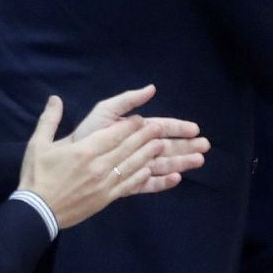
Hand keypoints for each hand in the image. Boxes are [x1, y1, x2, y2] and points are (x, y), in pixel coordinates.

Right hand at [18, 96, 176, 228]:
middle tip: (159, 127)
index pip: (115, 134)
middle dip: (145, 136)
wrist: (37, 212)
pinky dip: (142, 176)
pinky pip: (130, 185)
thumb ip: (49, 120)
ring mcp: (105, 183)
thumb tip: (55, 98)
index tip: (142, 118)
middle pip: (128, 148)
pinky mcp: (106, 198)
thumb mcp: (38, 144)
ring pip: (133, 165)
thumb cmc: (37, 176)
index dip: (131, 125)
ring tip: (161, 145)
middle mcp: (99, 165)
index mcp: (84, 150)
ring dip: (148, 154)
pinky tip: (151, 170)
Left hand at [69, 84, 208, 187]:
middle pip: (167, 147)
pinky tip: (176, 179)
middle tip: (205, 147)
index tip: (195, 129)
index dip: (179, 128)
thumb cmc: (87, 133)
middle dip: (186, 146)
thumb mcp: (106, 110)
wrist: (67, 159)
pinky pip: (148, 183)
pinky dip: (162, 182)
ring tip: (198, 161)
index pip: (162, 127)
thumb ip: (128, 100)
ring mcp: (134, 166)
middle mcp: (137, 148)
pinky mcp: (128, 184)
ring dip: (180, 162)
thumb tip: (152, 88)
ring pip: (162, 164)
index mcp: (135, 130)